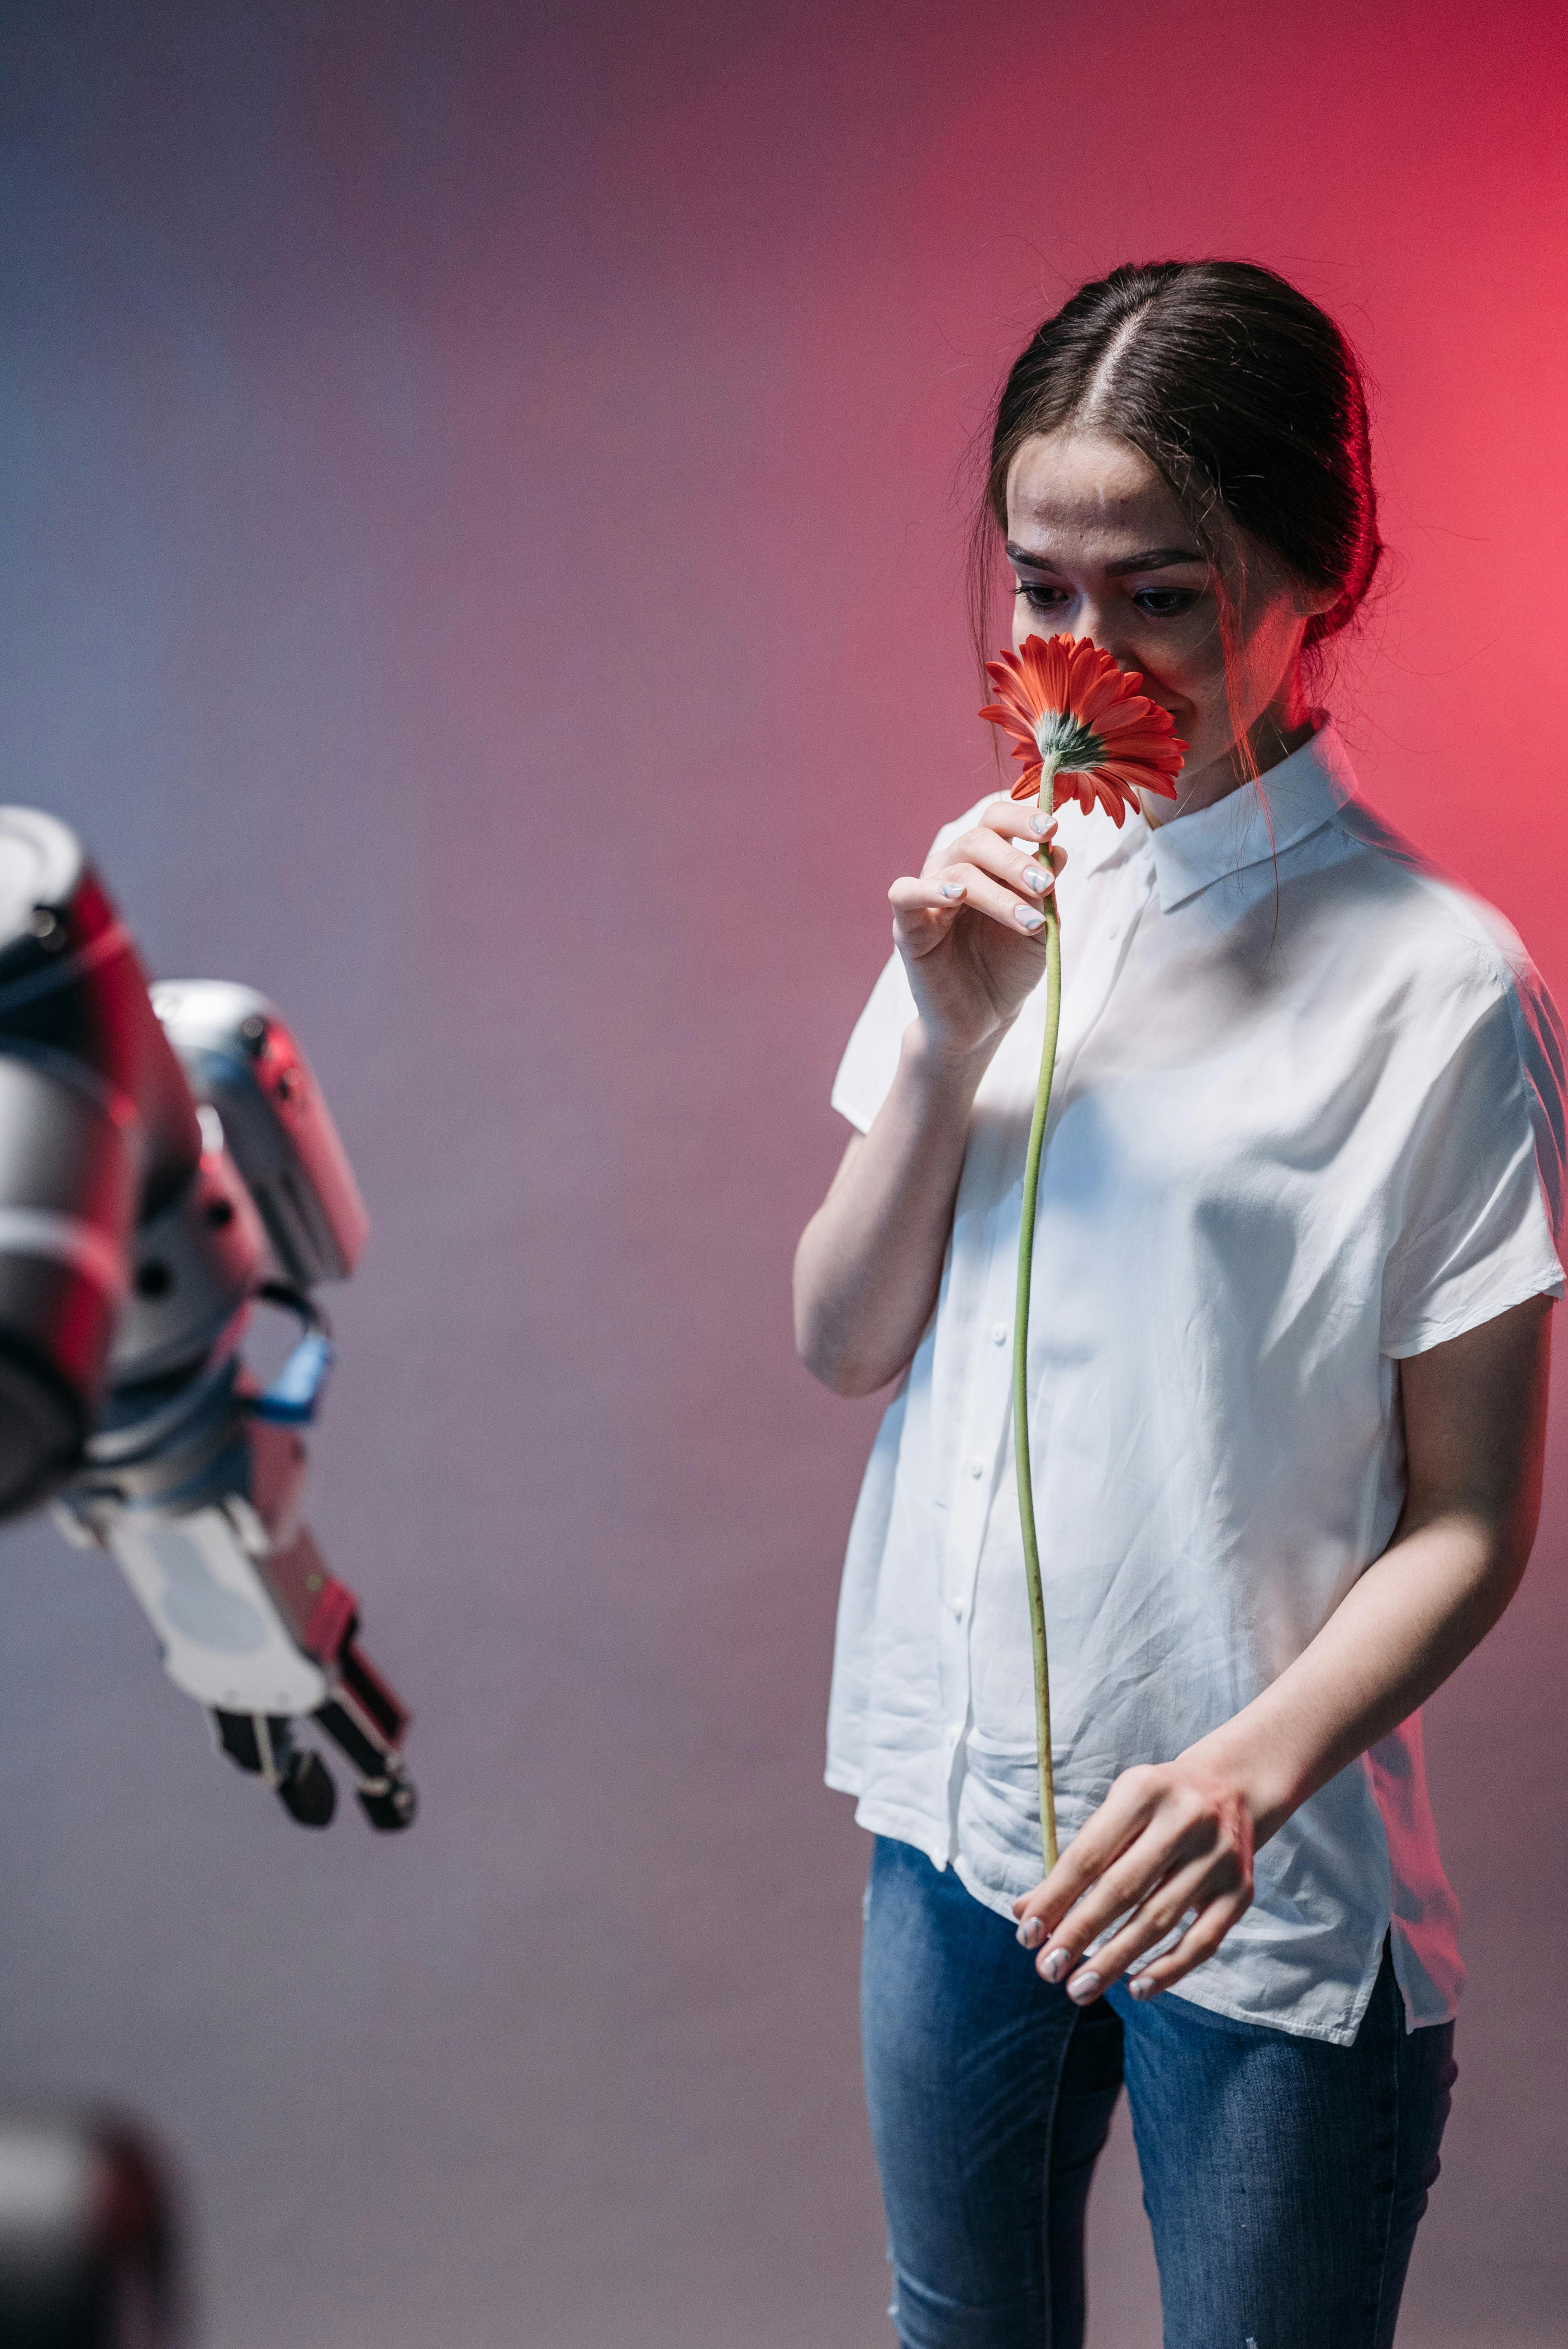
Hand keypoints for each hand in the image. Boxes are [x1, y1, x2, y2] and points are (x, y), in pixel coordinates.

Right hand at [888, 797, 1066, 1060]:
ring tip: (1028, 923)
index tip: (1053, 829)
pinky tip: (957, 896)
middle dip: (1015, 860)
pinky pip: (905, 894)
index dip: (1022, 817)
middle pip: (978, 839)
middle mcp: (954, 870)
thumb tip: (1056, 849)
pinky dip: (928, 889)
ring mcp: (929, 897)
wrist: (984, 1018)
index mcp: (986, 863)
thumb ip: (1044, 890)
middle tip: (1045, 886)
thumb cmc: (1009, 967)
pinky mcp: (908, 927)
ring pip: (956, 871)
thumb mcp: (1039, 927)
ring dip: (997, 894)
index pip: (997, 820)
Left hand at [1010, 1759, 1254, 2004]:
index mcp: (1144, 1790)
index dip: (1055, 1897)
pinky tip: (1135, 1988)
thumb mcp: (1115, 1813)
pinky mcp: (1241, 1890)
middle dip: (1079, 1934)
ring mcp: (1218, 1857)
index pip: (1089, 1854)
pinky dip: (1167, 1969)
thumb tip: (1025, 1913)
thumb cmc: (1155, 1807)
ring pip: (1159, 1920)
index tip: (1027, 1934)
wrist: (1232, 1788)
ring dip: (1114, 1960)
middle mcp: (1185, 1820)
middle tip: (1047, 1969)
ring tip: (1079, 1988)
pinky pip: (1202, 1942)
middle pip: (1122, 1889)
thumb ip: (1073, 1861)